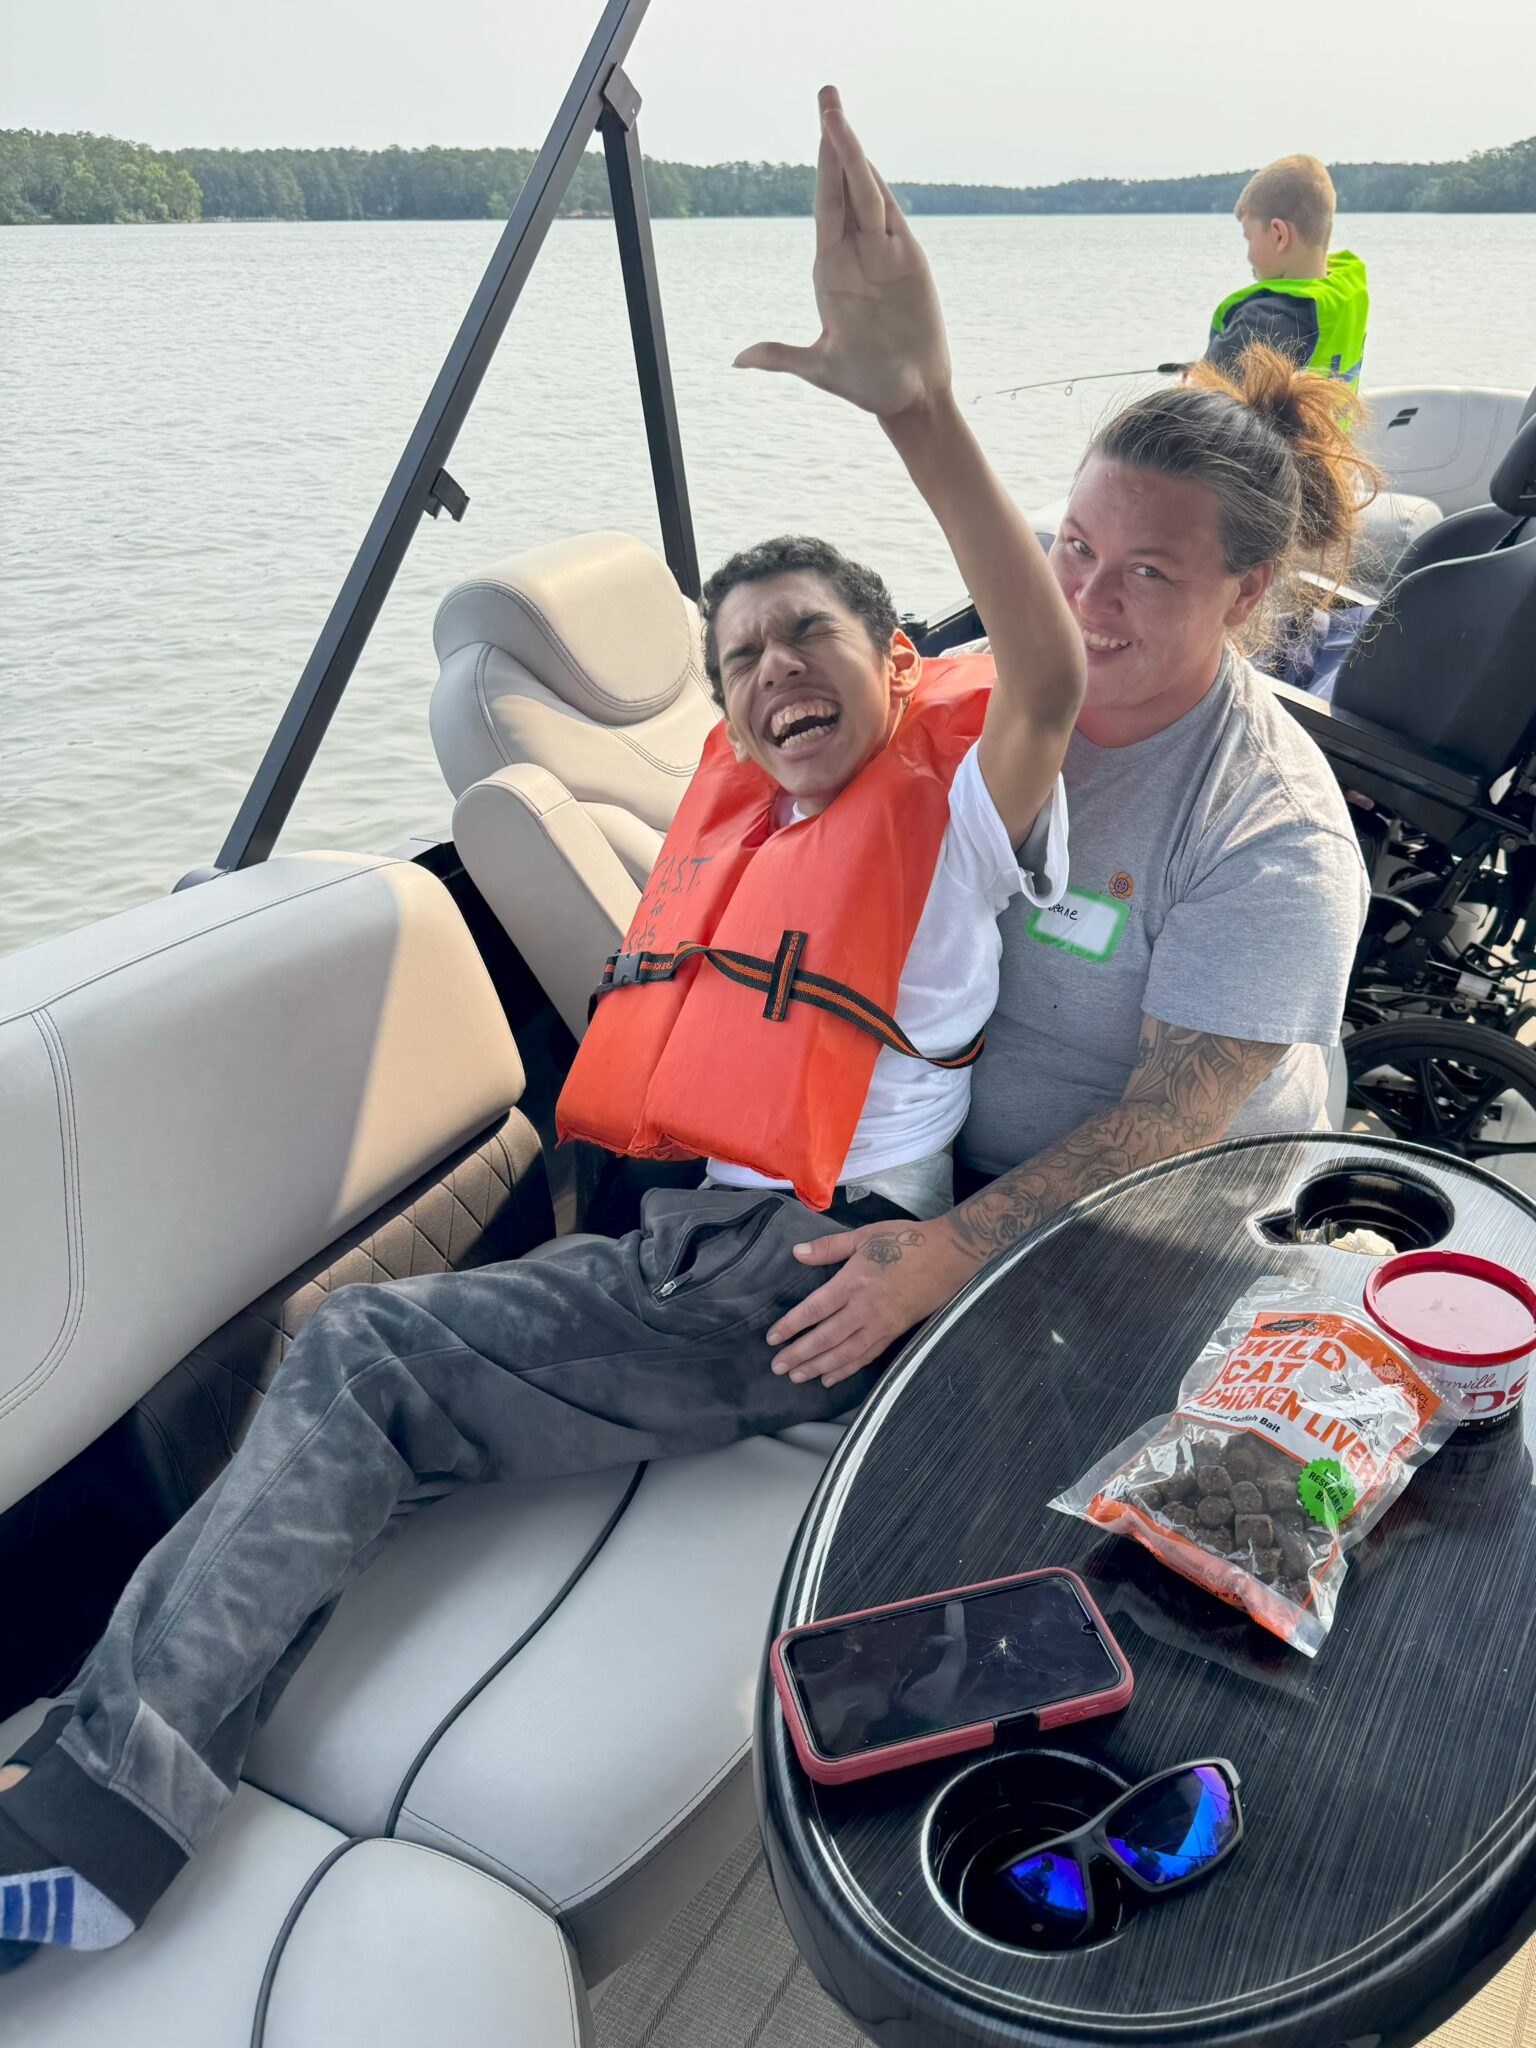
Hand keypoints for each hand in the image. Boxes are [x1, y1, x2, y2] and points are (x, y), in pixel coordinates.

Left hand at [734, 86, 950, 420]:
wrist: (909, 395)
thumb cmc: (866, 384)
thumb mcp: (819, 369)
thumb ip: (783, 357)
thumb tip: (740, 360)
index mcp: (830, 270)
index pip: (824, 206)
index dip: (821, 166)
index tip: (817, 128)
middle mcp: (855, 254)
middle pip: (843, 186)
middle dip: (835, 140)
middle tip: (827, 94)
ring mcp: (884, 253)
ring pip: (869, 192)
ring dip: (857, 153)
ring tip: (841, 114)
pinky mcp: (910, 261)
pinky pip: (894, 215)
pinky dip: (882, 185)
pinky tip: (870, 158)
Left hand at [766, 1218, 975, 1386]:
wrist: (949, 1256)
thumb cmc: (906, 1241)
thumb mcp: (864, 1236)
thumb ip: (828, 1247)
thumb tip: (796, 1253)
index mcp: (855, 1281)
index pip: (816, 1309)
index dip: (792, 1325)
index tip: (772, 1338)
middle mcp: (866, 1308)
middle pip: (827, 1337)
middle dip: (800, 1354)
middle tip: (777, 1367)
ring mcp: (882, 1324)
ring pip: (845, 1353)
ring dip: (819, 1367)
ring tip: (797, 1376)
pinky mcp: (895, 1332)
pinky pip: (867, 1356)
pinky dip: (847, 1369)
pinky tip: (830, 1378)